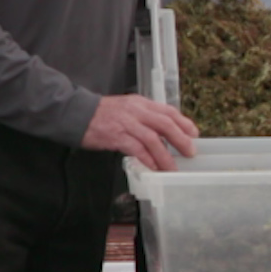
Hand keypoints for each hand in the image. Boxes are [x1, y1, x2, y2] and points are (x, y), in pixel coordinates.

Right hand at [82, 95, 197, 170]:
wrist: (77, 113)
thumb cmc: (103, 114)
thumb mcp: (127, 108)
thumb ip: (144, 117)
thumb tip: (163, 133)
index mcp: (141, 103)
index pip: (168, 111)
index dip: (183, 122)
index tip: (193, 133)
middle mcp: (136, 111)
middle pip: (165, 124)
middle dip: (181, 139)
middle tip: (190, 152)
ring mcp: (126, 124)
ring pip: (153, 139)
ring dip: (165, 155)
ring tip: (173, 168)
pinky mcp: (116, 136)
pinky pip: (136, 149)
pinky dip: (147, 159)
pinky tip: (154, 168)